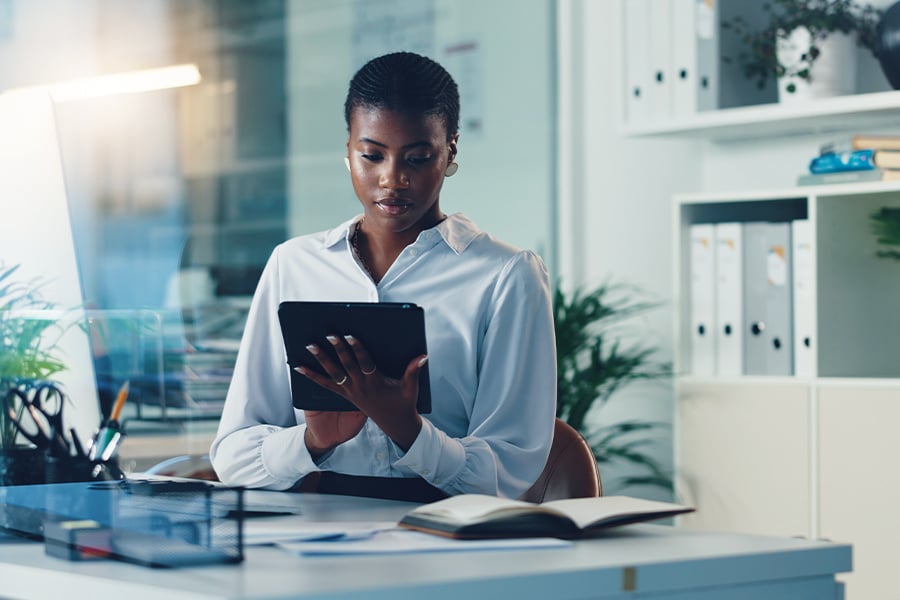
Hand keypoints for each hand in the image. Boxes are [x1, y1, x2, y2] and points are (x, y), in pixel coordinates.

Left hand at [296, 334, 425, 450]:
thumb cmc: (403, 404)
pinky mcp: (345, 396)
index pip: (364, 363)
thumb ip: (413, 371)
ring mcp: (351, 392)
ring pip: (333, 374)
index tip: (350, 336)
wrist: (395, 424)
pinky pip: (325, 386)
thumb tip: (422, 356)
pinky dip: (312, 376)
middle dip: (337, 349)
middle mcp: (360, 387)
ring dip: (321, 360)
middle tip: (329, 334)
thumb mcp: (410, 388)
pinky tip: (299, 367)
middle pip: (346, 365)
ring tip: (310, 346)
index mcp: (375, 383)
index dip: (357, 349)